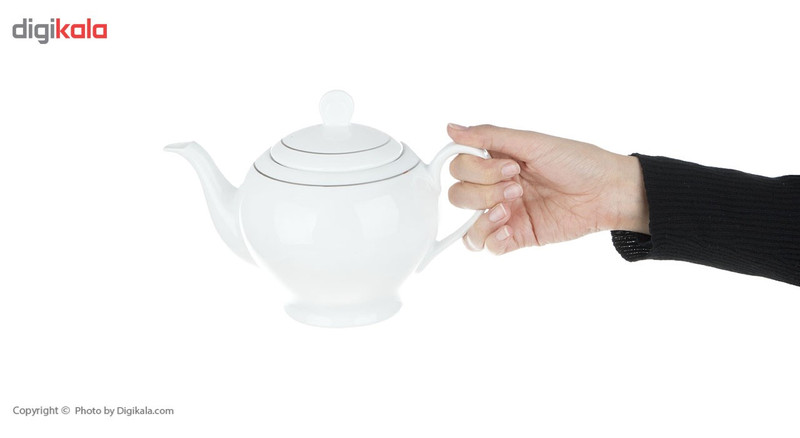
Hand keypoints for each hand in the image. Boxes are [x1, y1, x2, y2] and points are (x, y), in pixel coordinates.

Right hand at [447, 124, 648, 253]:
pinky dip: (492, 238)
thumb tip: (451, 128)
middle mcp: (495, 187)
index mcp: (496, 161)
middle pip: (458, 194)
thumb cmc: (578, 162)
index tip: (509, 165)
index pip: (459, 166)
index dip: (475, 168)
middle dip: (483, 190)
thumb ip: (489, 136)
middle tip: (517, 186)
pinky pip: (486, 246)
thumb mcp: (532, 142)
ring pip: (467, 223)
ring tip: (509, 209)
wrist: (608, 192)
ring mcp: (505, 214)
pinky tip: (511, 229)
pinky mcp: (517, 236)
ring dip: (483, 215)